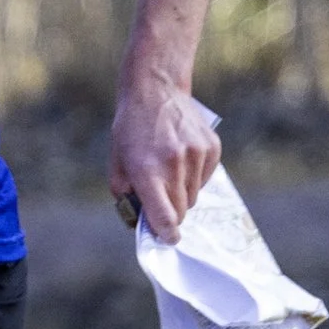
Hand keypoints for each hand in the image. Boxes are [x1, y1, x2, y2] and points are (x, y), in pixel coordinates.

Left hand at [110, 79, 218, 241]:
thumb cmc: (131, 130)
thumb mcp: (117, 163)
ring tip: (168, 171)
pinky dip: (194, 177)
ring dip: (182, 193)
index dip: (167, 233)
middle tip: (161, 202)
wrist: (156, 90)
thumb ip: (126, 195)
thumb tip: (141, 222)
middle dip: (171, 213)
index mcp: (147, 171)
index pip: (164, 217)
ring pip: (194, 196)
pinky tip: (181, 158)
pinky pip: (206, 178)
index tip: (168, 239)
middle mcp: (174, 165)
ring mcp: (196, 155)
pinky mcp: (212, 147)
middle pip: (181, 210)